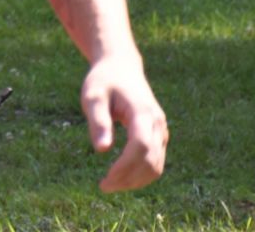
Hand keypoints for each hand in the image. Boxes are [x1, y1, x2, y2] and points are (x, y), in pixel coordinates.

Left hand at [83, 55, 166, 191]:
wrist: (121, 67)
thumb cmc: (103, 80)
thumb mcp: (93, 95)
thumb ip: (98, 121)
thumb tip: (101, 150)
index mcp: (142, 112)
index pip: (141, 145)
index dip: (126, 165)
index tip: (106, 178)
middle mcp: (157, 123)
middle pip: (151, 160)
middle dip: (129, 178)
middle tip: (103, 186)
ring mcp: (161, 131)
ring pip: (157, 165)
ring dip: (136, 180)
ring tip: (109, 185)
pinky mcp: (159, 136)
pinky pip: (156, 161)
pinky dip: (141, 174)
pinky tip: (121, 178)